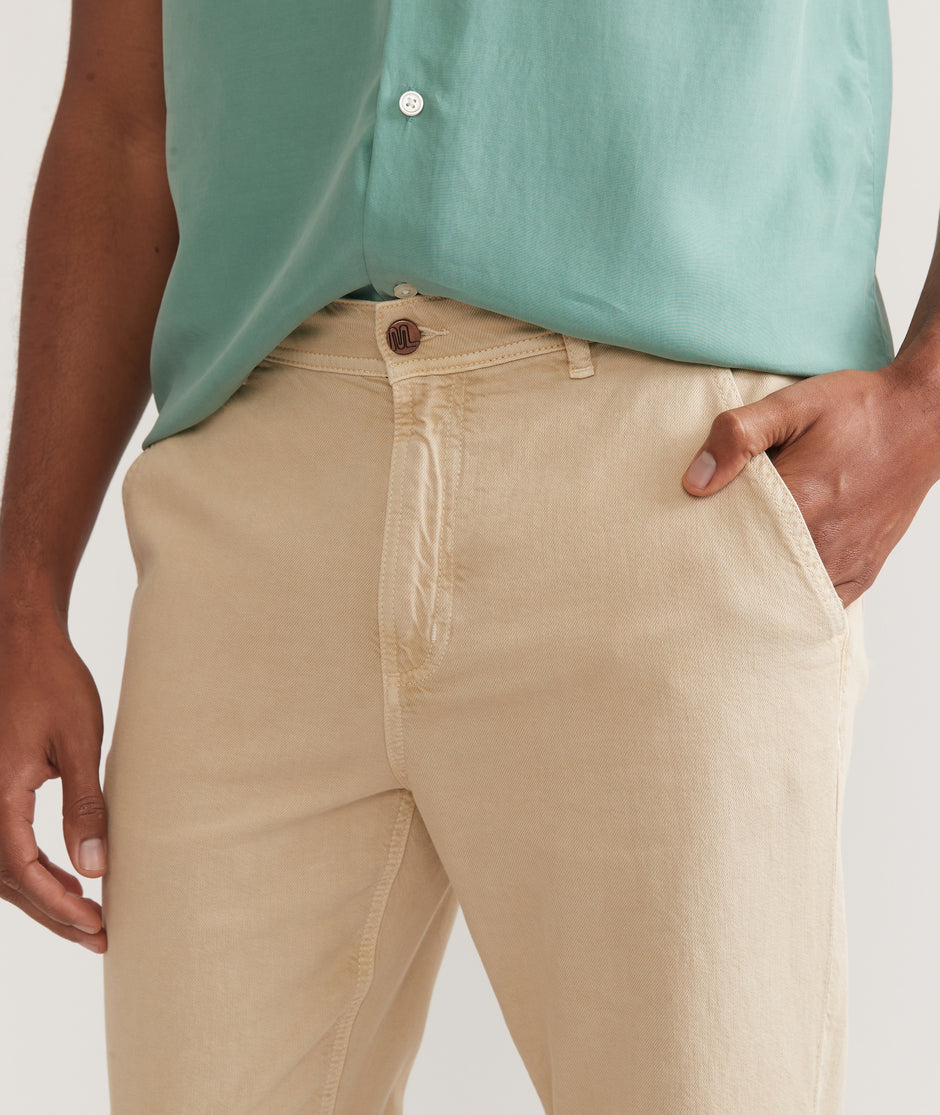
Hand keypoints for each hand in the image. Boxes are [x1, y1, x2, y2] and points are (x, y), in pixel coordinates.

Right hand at [0, 609, 107, 951]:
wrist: (19, 639)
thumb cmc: (51, 681)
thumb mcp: (80, 741)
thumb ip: (85, 806)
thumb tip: (95, 868)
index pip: (23, 871)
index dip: (60, 904)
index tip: (97, 924)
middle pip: (8, 879)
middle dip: (53, 912)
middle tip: (99, 937)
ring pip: (2, 866)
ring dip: (41, 896)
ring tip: (85, 919)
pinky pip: (3, 842)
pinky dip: (29, 868)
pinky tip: (61, 877)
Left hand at [681, 360, 939, 608]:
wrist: (920, 419)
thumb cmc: (856, 410)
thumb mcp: (790, 405)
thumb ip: (737, 436)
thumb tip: (694, 481)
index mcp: (799, 503)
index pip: (728, 543)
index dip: (701, 544)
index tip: (682, 542)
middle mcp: (823, 542)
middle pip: (752, 578)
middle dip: (722, 575)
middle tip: (697, 565)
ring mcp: (845, 563)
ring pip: (784, 599)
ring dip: (756, 591)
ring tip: (731, 574)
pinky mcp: (862, 573)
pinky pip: (817, 605)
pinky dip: (792, 600)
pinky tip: (771, 584)